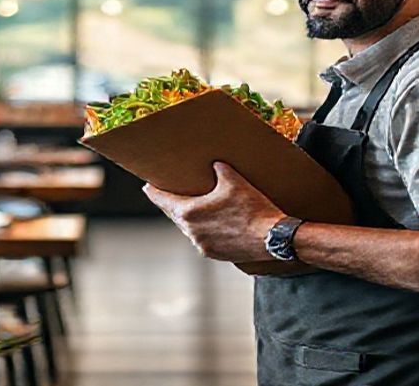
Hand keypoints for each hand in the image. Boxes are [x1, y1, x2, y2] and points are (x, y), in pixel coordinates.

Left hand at [143, 161, 284, 262]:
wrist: (271, 237)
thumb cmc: (252, 208)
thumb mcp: (234, 181)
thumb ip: (221, 170)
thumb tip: (216, 164)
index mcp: (189, 213)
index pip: (163, 201)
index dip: (154, 193)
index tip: (147, 187)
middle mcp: (191, 231)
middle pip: (174, 215)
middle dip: (171, 204)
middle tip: (169, 194)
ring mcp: (202, 245)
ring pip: (188, 228)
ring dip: (188, 218)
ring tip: (192, 207)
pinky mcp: (214, 254)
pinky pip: (201, 238)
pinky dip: (202, 229)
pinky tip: (210, 223)